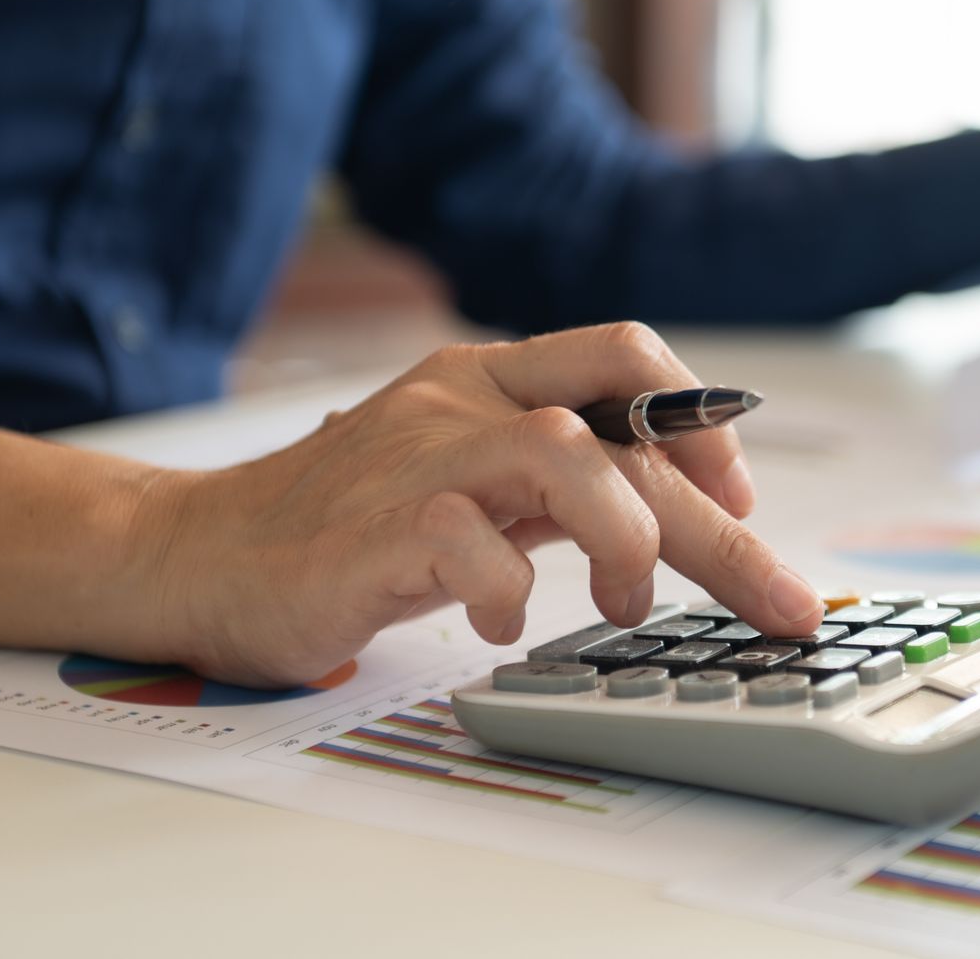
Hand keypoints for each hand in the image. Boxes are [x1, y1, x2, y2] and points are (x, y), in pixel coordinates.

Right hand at [134, 323, 824, 686]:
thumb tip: (670, 509)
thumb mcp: (468, 479)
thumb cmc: (345, 525)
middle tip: (779, 600)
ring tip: (624, 604)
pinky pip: (474, 547)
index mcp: (487, 377)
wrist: (200, 553)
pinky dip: (511, 594)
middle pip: (624, 433)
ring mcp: (416, 456)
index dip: (699, 420)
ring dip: (627, 541)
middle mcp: (460, 400)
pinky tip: (500, 623)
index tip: (734, 496)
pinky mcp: (372, 527)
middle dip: (720, 525)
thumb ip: (555, 479)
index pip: (624, 356)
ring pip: (565, 457)